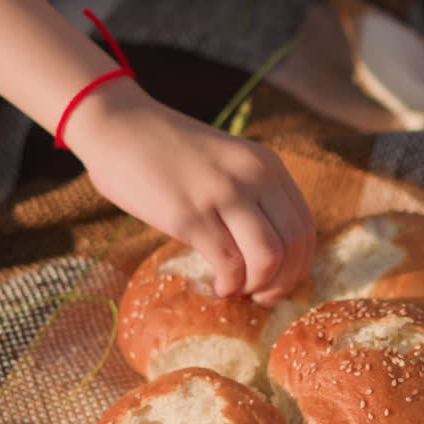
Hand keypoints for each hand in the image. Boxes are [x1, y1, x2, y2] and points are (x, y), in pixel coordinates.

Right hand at [66, 79, 314, 304]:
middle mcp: (253, 176)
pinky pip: (229, 263)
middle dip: (283, 282)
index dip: (299, 264)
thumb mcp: (227, 163)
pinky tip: (218, 286)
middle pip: (293, 245)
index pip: (305, 226)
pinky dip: (230, 284)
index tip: (281, 282)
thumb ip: (253, 196)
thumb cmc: (169, 153)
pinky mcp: (189, 214)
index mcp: (267, 166)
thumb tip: (272, 256)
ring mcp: (222, 194)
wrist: (118, 126)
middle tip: (261, 297)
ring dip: (258, 286)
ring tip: (239, 290)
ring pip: (268, 257)